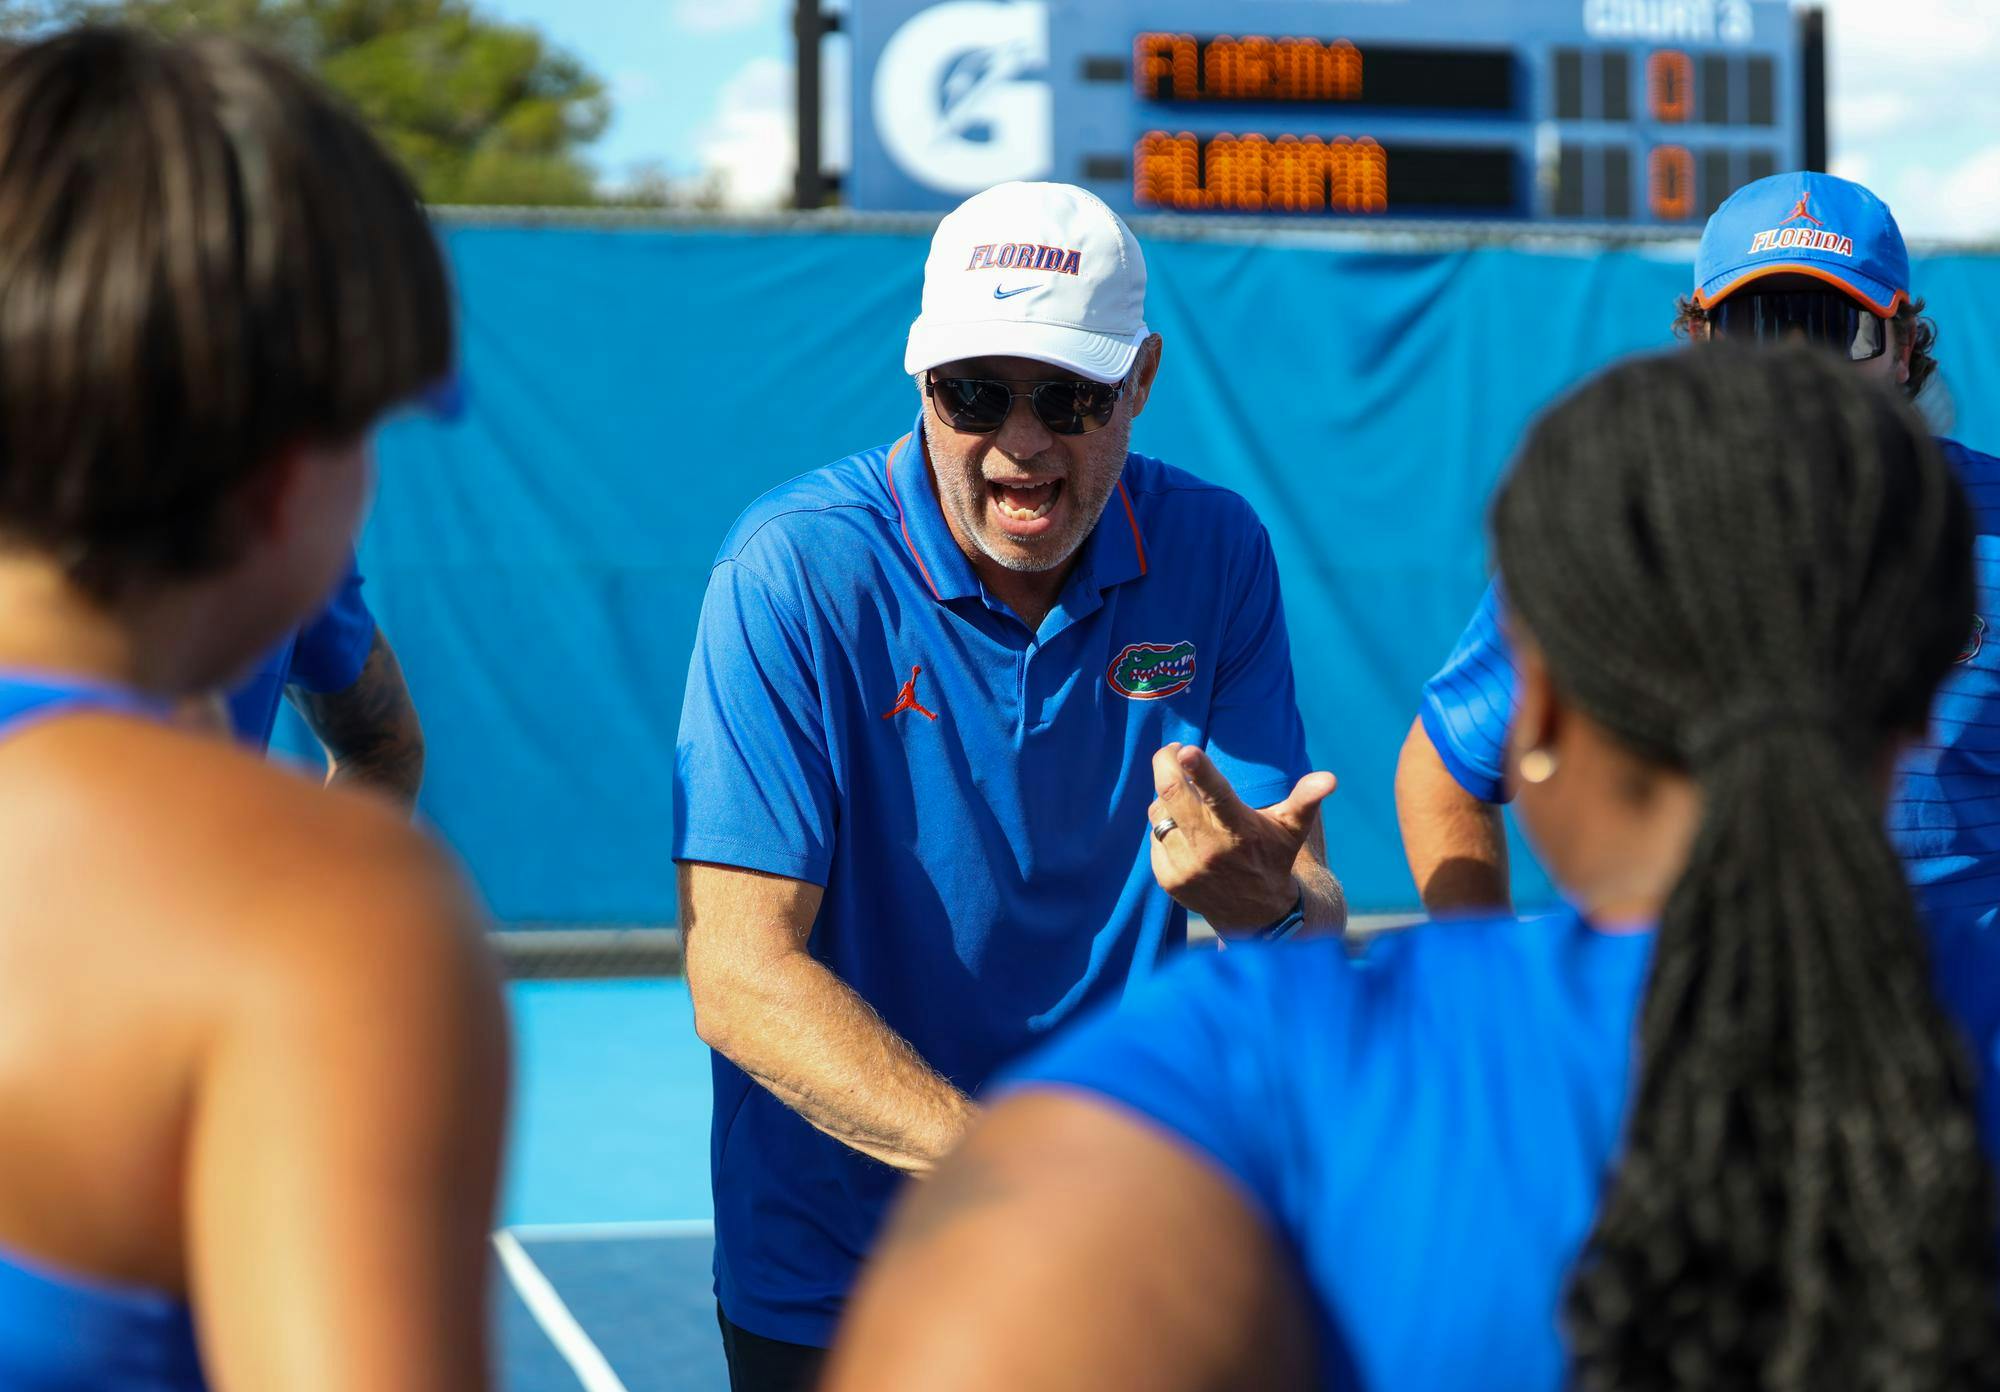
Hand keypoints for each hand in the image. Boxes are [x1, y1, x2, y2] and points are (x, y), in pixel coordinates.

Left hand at [1147, 744, 1336, 929]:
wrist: (1256, 914)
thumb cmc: (1274, 857)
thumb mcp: (1292, 829)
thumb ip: (1306, 799)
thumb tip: (1330, 778)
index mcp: (1240, 830)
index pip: (1216, 795)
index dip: (1198, 770)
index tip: (1184, 750)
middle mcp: (1210, 849)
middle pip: (1172, 794)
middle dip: (1164, 764)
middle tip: (1170, 751)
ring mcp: (1186, 866)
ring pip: (1158, 812)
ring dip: (1166, 796)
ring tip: (1186, 798)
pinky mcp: (1169, 879)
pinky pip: (1154, 834)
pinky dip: (1164, 824)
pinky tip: (1184, 830)